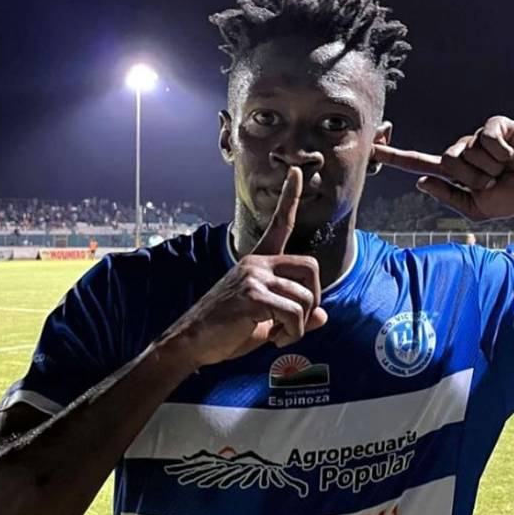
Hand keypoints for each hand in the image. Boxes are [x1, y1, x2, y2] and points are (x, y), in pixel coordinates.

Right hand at [162, 166, 327, 367]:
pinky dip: (292, 332)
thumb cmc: (226, 332)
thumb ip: (295, 316)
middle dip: (314, 299)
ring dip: (299, 326)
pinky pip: (293, 313)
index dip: (290, 198)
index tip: (296, 171)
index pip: (279, 224)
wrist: (191, 342)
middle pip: (311, 268)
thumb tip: (322, 316)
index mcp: (258, 261)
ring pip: (305, 298)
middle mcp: (256, 262)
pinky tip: (274, 338)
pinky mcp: (252, 295)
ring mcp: (253, 276)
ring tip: (279, 335)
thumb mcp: (266, 323)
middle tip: (296, 321)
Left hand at [372, 115, 513, 220]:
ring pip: (467, 151)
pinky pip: (487, 137)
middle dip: (473, 177)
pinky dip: (501, 152)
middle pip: (448, 161)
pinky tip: (513, 154)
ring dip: (490, 167)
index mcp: (454, 172)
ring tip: (506, 169)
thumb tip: (419, 181)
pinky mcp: (497, 125)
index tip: (372, 150)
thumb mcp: (476, 208)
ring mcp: (478, 137)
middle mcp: (462, 151)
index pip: (418, 162)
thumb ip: (448, 196)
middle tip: (494, 181)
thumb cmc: (510, 199)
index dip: (395, 157)